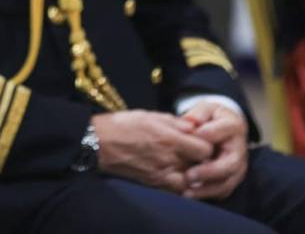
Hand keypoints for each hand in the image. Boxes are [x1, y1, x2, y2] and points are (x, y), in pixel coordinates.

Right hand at [92, 110, 214, 193]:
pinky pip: (176, 190)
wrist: (98, 143)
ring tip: (186, 164)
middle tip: (195, 152)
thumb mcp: (149, 115)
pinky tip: (175, 174)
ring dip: (192, 173)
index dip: (206, 144)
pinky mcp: (153, 184)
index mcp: (169, 138)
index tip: (201, 140)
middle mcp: (169, 159)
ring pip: (191, 180)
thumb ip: (174, 122)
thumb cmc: (122, 125)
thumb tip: (193, 127)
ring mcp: (161, 174)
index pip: (205, 148)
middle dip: (201, 159)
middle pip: (201, 165)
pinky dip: (180, 184)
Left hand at [179, 101, 248, 200]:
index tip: (190, 139)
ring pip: (227, 182)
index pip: (224, 130)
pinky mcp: (232, 178)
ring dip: (207, 189)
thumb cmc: (211, 118)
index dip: (207, 135)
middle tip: (189, 176)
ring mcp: (238, 166)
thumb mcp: (205, 109)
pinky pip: (223, 191)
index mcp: (233, 127)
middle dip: (209, 172)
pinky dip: (207, 194)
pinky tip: (191, 195)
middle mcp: (240, 149)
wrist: (224, 128)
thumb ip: (197, 113)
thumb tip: (190, 122)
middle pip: (229, 164)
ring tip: (188, 192)